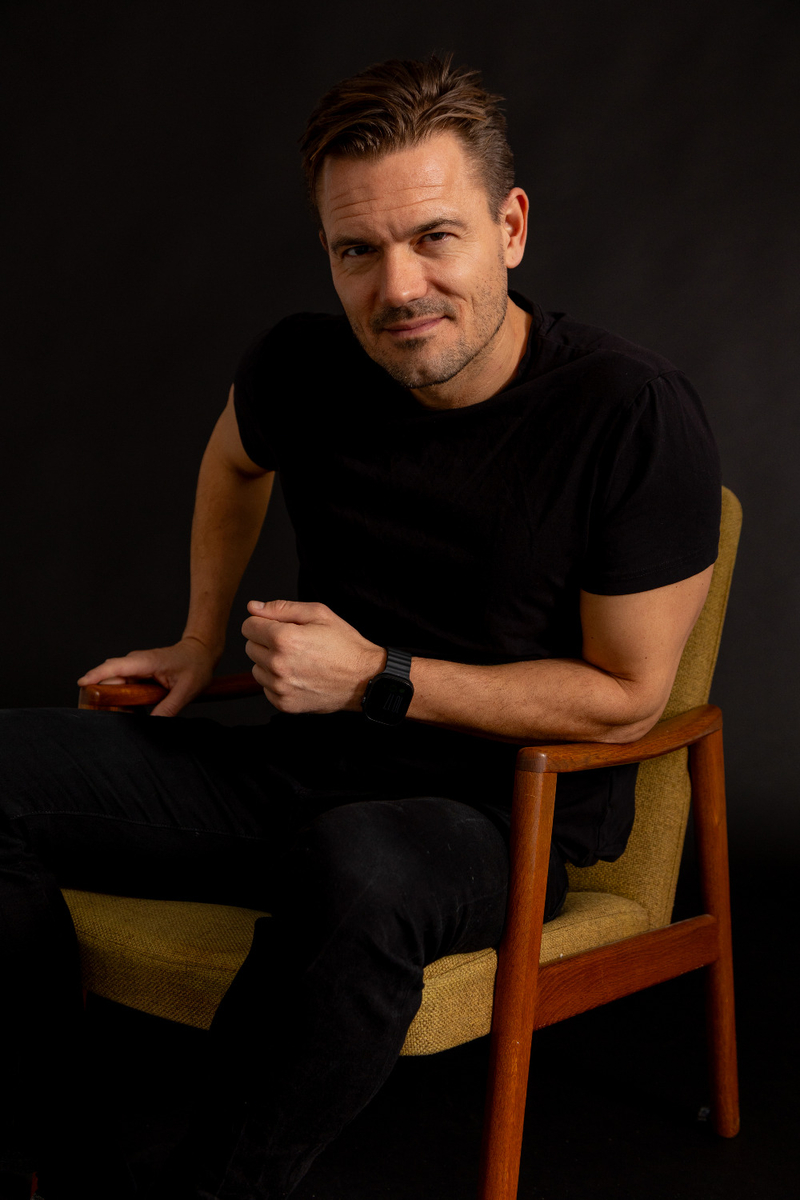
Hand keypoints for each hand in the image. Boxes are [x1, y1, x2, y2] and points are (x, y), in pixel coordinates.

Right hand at [76, 636, 218, 716]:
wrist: (201, 652)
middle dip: (104, 695)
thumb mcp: (186, 690)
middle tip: (106, 716)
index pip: (116, 667)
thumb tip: (154, 724)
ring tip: (119, 715)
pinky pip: (123, 685)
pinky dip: (121, 698)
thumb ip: (169, 708)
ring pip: (115, 683)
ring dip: (113, 699)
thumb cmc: (195, 666)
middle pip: (110, 678)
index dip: (97, 675)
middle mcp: (136, 662)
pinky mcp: (137, 673)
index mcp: (147, 661)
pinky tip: (127, 710)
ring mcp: (136, 667)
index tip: (81, 684)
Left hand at [242, 599, 384, 713]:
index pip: (248, 626)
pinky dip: (277, 682)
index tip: (278, 627)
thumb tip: (253, 607)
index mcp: (284, 639)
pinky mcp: (284, 703)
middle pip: (250, 647)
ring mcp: (280, 687)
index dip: (262, 622)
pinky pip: (266, 688)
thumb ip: (281, 608)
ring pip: (256, 669)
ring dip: (270, 663)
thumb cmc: (344, 644)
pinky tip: (297, 676)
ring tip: (296, 660)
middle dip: (266, 642)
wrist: (364, 678)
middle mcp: (278, 664)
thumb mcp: (318, 614)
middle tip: (293, 643)